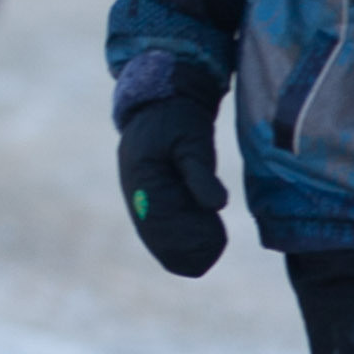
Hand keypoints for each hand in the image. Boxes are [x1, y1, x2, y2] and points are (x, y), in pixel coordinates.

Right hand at [117, 95, 228, 275]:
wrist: (159, 108)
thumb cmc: (178, 121)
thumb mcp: (193, 140)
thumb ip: (201, 173)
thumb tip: (217, 206)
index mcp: (142, 180)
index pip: (162, 225)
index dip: (189, 238)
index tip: (215, 237)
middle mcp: (136, 196)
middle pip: (160, 240)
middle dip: (189, 246)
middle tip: (216, 237)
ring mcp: (139, 202)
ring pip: (159, 242)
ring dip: (186, 245)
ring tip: (213, 236)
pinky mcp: (147, 204)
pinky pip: (160, 234)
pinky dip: (182, 241)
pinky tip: (203, 234)